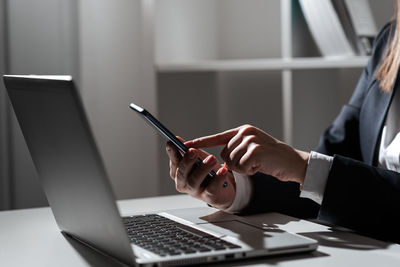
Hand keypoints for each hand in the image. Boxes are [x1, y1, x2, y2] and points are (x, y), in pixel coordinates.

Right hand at [166, 138, 235, 209]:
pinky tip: (223, 170)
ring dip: (202, 169)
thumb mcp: (198, 157)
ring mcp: (195, 191)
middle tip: (193, 151)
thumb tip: (177, 139)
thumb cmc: (208, 170)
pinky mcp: (209, 197)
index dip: (172, 153)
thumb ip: (188, 149)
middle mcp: (184, 183)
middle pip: (181, 173)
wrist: (225, 187)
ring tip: (212, 158)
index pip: (174, 162)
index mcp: (179, 172)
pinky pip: (211, 188)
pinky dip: (217, 179)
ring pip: (194, 181)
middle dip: (186, 162)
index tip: (172, 142)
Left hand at [186, 125, 308, 183]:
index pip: (217, 137)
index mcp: (243, 130)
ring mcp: (251, 140)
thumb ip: (236, 149)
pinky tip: (260, 166)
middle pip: (224, 154)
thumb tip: (221, 160)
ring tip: (258, 163)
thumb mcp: (252, 149)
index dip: (201, 142)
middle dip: (235, 163)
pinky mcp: (255, 150)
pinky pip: (240, 167)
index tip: (186, 145)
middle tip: (253, 162)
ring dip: (243, 168)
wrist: (293, 163)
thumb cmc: (271, 159)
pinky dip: (249, 171)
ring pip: (231, 162)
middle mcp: (245, 132)